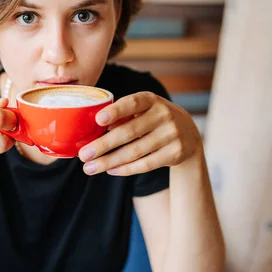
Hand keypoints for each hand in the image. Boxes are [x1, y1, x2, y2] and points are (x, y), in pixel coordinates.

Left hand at [78, 91, 201, 175]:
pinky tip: (110, 170)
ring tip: (90, 168)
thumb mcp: (142, 111)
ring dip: (109, 161)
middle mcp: (164, 115)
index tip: (98, 120)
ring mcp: (171, 134)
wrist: (188, 134)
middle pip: (129, 132)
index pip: (133, 103)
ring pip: (135, 152)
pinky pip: (146, 164)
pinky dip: (126, 169)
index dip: (115, 111)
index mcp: (151, 100)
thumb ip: (122, 117)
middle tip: (83, 155)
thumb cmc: (153, 120)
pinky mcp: (175, 153)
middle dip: (103, 145)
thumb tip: (95, 128)